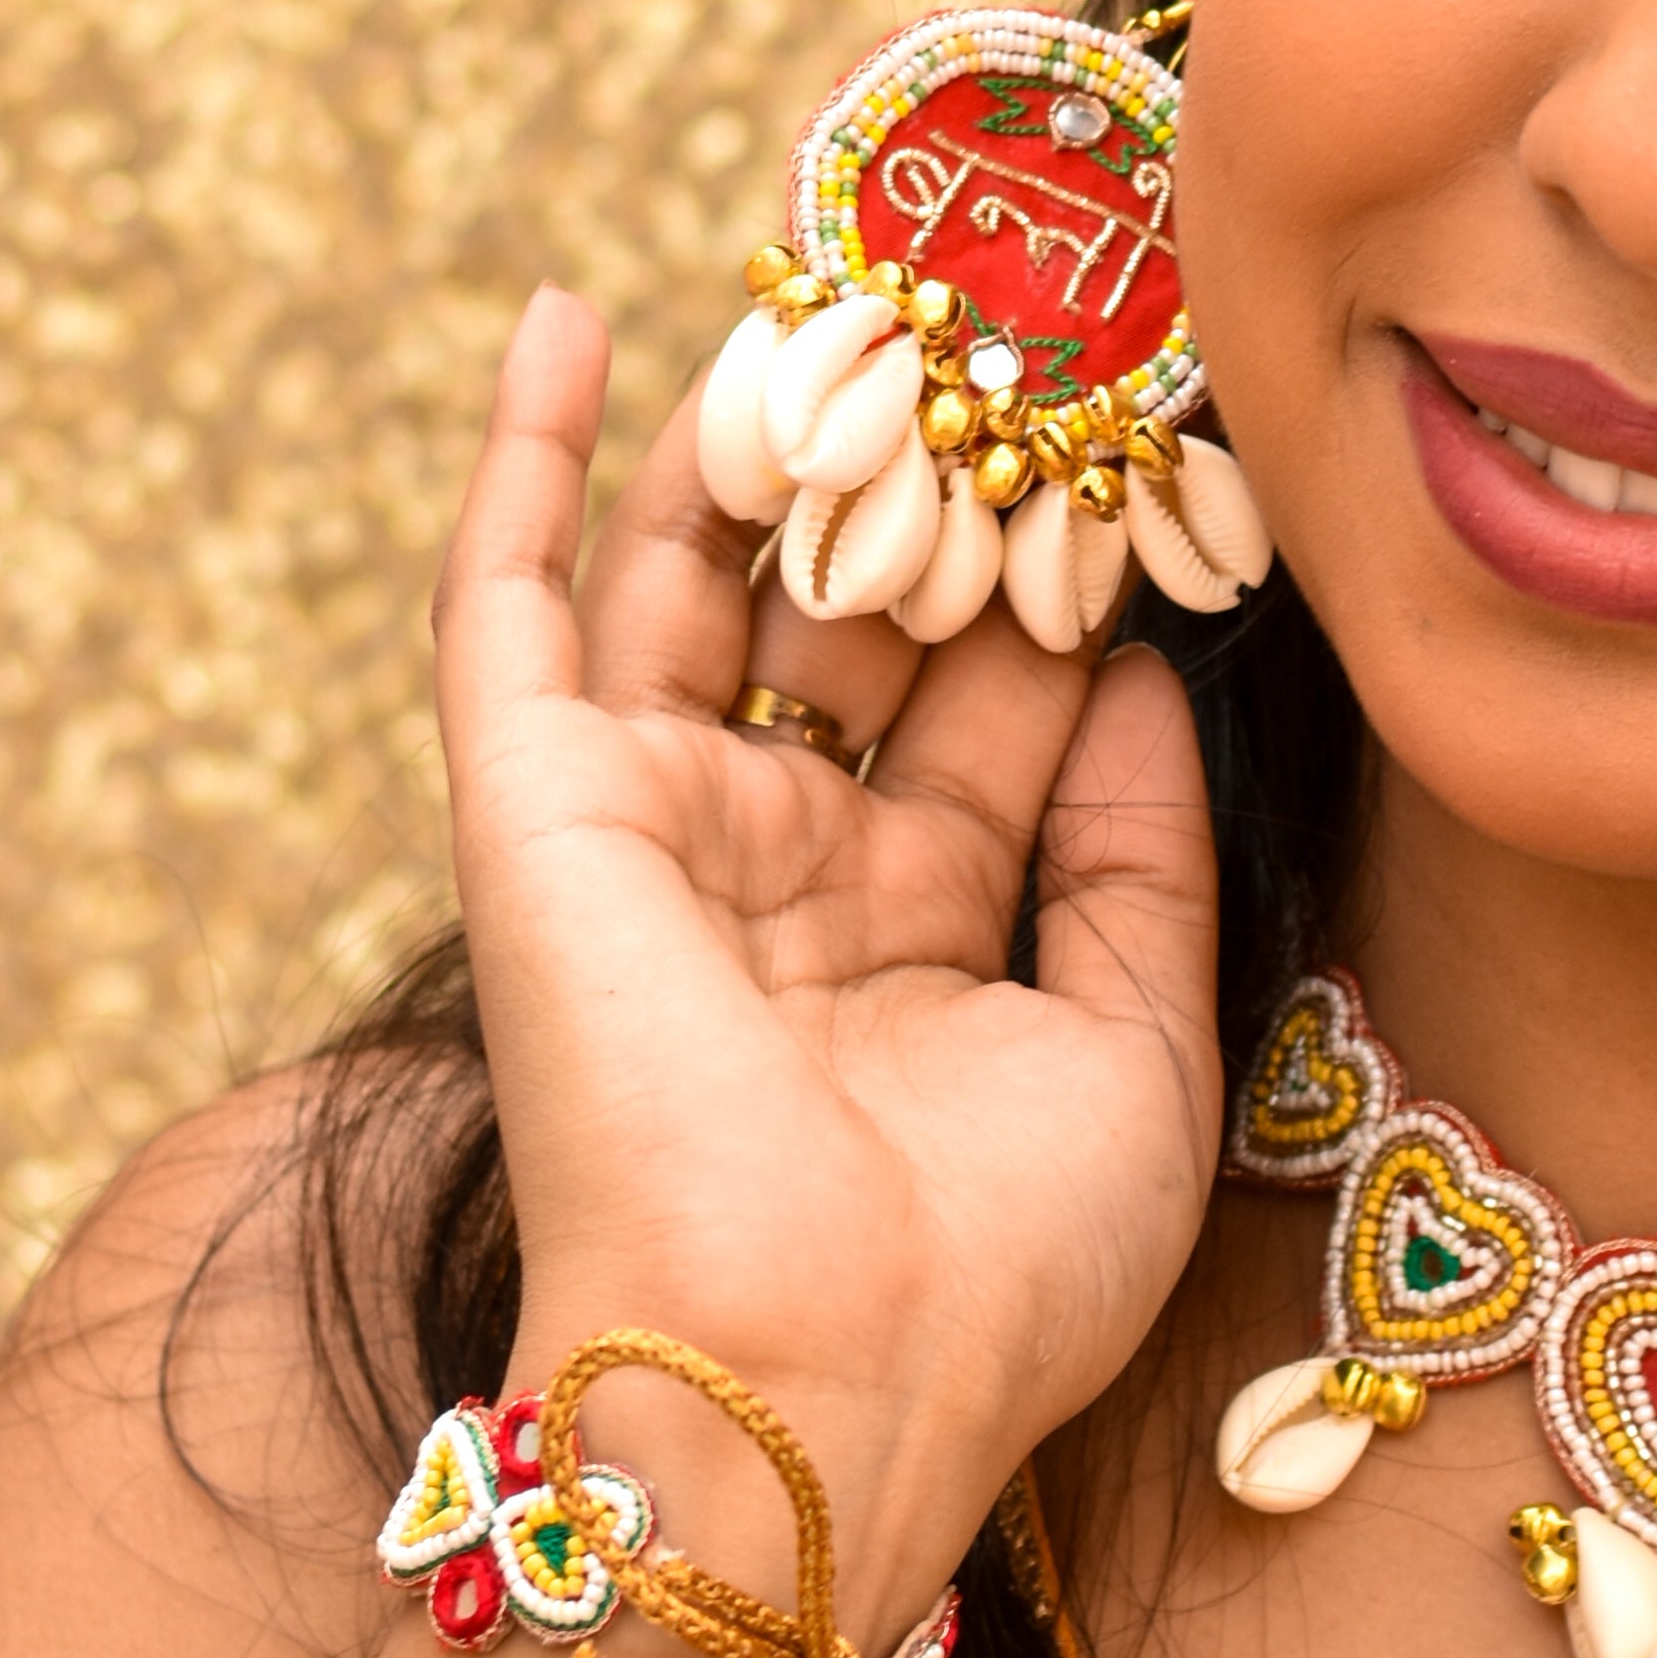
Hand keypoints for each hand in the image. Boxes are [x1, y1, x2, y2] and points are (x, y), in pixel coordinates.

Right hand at [434, 290, 1221, 1640]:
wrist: (825, 1380)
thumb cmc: (995, 1270)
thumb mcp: (1145, 1053)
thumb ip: (1145, 858)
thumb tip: (1133, 675)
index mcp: (925, 929)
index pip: (1005, 699)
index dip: (1071, 571)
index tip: (1146, 435)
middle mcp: (791, 864)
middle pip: (865, 615)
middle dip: (936, 477)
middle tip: (1011, 322)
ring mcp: (661, 827)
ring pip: (710, 581)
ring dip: (777, 436)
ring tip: (851, 277)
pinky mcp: (539, 809)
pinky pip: (510, 606)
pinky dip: (531, 464)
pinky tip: (573, 321)